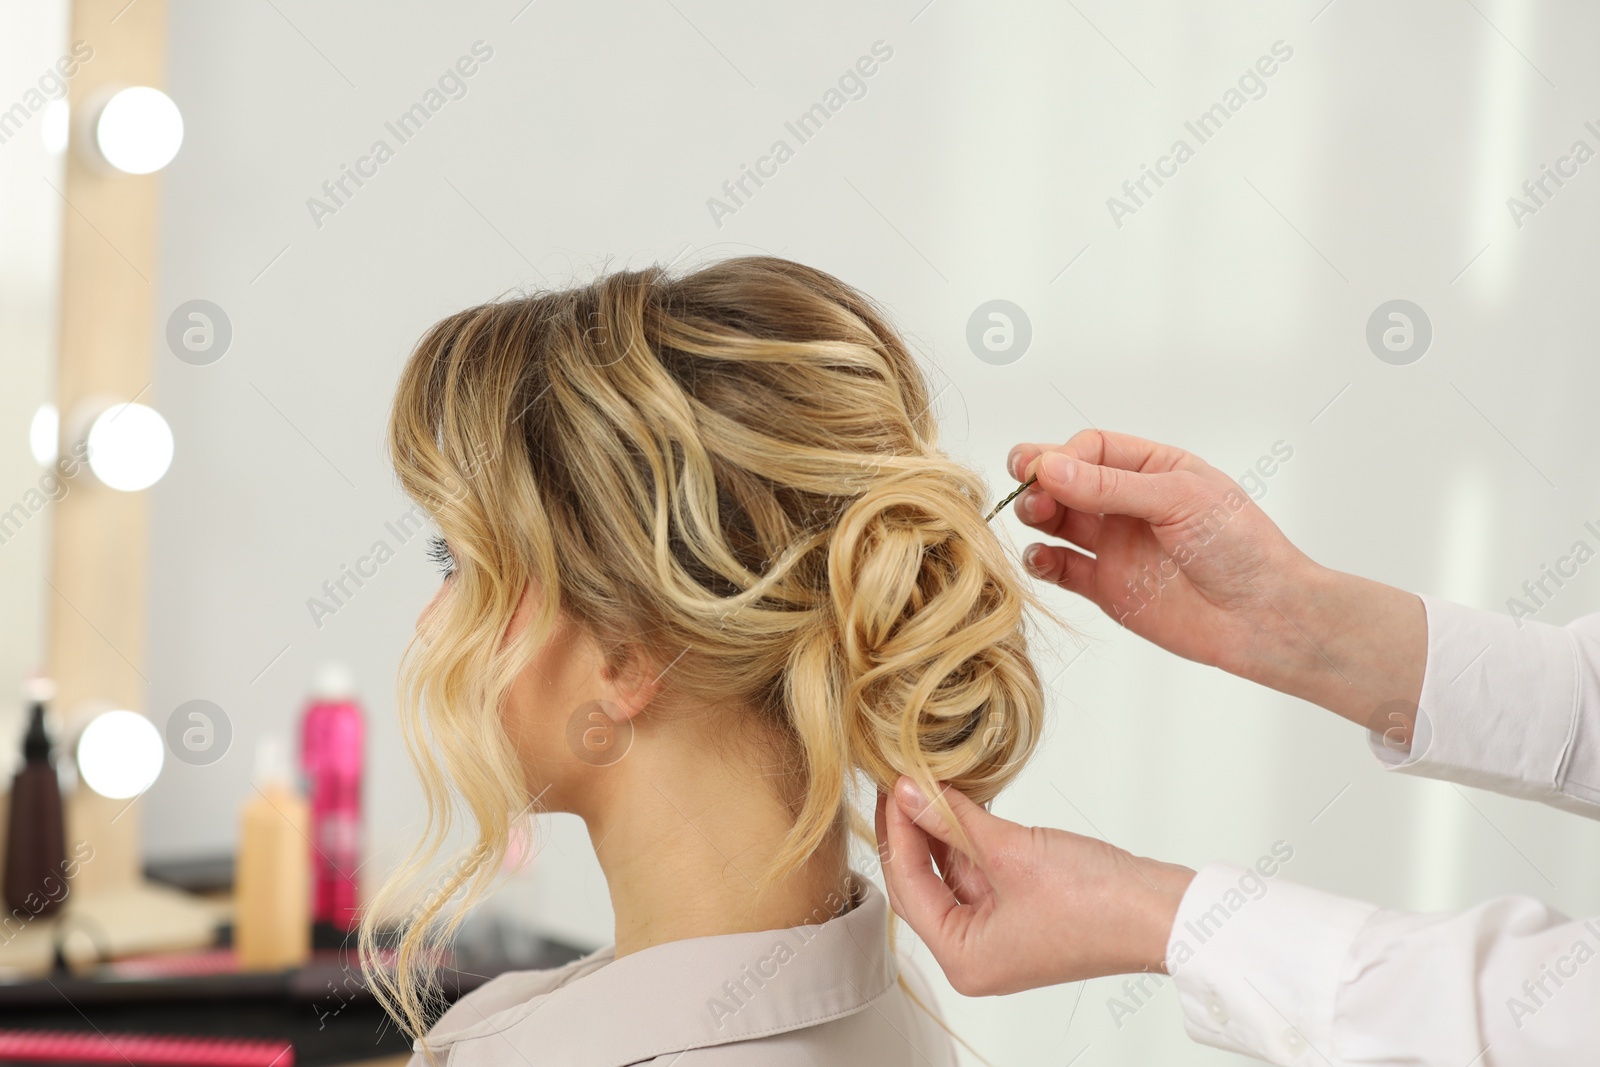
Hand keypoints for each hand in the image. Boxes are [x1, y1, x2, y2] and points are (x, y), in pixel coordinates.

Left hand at [875, 777, 1192, 995]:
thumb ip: (951, 820)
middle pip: (923, 882)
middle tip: (899, 780)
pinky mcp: (1021, 912)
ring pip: (951, 873)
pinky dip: (969, 837)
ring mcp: (1000, 933)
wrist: (1162, 911)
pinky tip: (957, 799)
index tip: (891, 785)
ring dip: (940, 828)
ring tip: (924, 780)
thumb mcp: (1010, 852)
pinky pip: (980, 871)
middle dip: (912, 829)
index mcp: (963, 958)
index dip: (896, 831)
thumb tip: (908, 793)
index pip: (908, 886)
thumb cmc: (1097, 902)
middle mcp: (975, 953)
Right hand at [1008, 429, 1314, 677]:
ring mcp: (1117, 546)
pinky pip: (1063, 568)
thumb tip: (1049, 467)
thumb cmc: (1239, 546)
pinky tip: (1040, 557)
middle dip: (1040, 481)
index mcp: (1154, 469)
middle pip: (1066, 481)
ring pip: (1059, 521)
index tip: (1043, 469)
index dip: (1062, 456)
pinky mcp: (1108, 588)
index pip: (1091, 449)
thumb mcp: (1177, 499)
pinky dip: (1042, 561)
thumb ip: (1110, 486)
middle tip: (1026, 491)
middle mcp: (1130, 504)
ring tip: (1034, 517)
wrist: (1263, 615)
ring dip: (1037, 515)